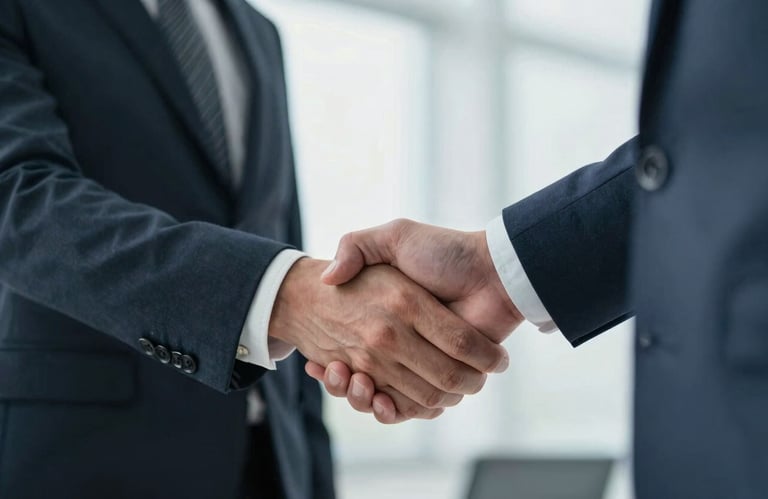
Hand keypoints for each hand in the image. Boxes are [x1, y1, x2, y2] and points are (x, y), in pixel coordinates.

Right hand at [305, 219, 523, 420]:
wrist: (493, 270)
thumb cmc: (445, 252)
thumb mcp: (395, 236)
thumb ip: (357, 245)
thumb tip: (327, 278)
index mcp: (390, 316)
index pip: (348, 347)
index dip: (332, 363)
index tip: (316, 363)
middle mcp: (401, 341)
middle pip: (362, 379)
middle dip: (345, 385)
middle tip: (335, 372)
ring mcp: (421, 360)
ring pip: (381, 396)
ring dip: (361, 398)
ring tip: (352, 380)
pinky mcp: (441, 376)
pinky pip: (411, 405)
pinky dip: (393, 411)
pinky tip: (378, 399)